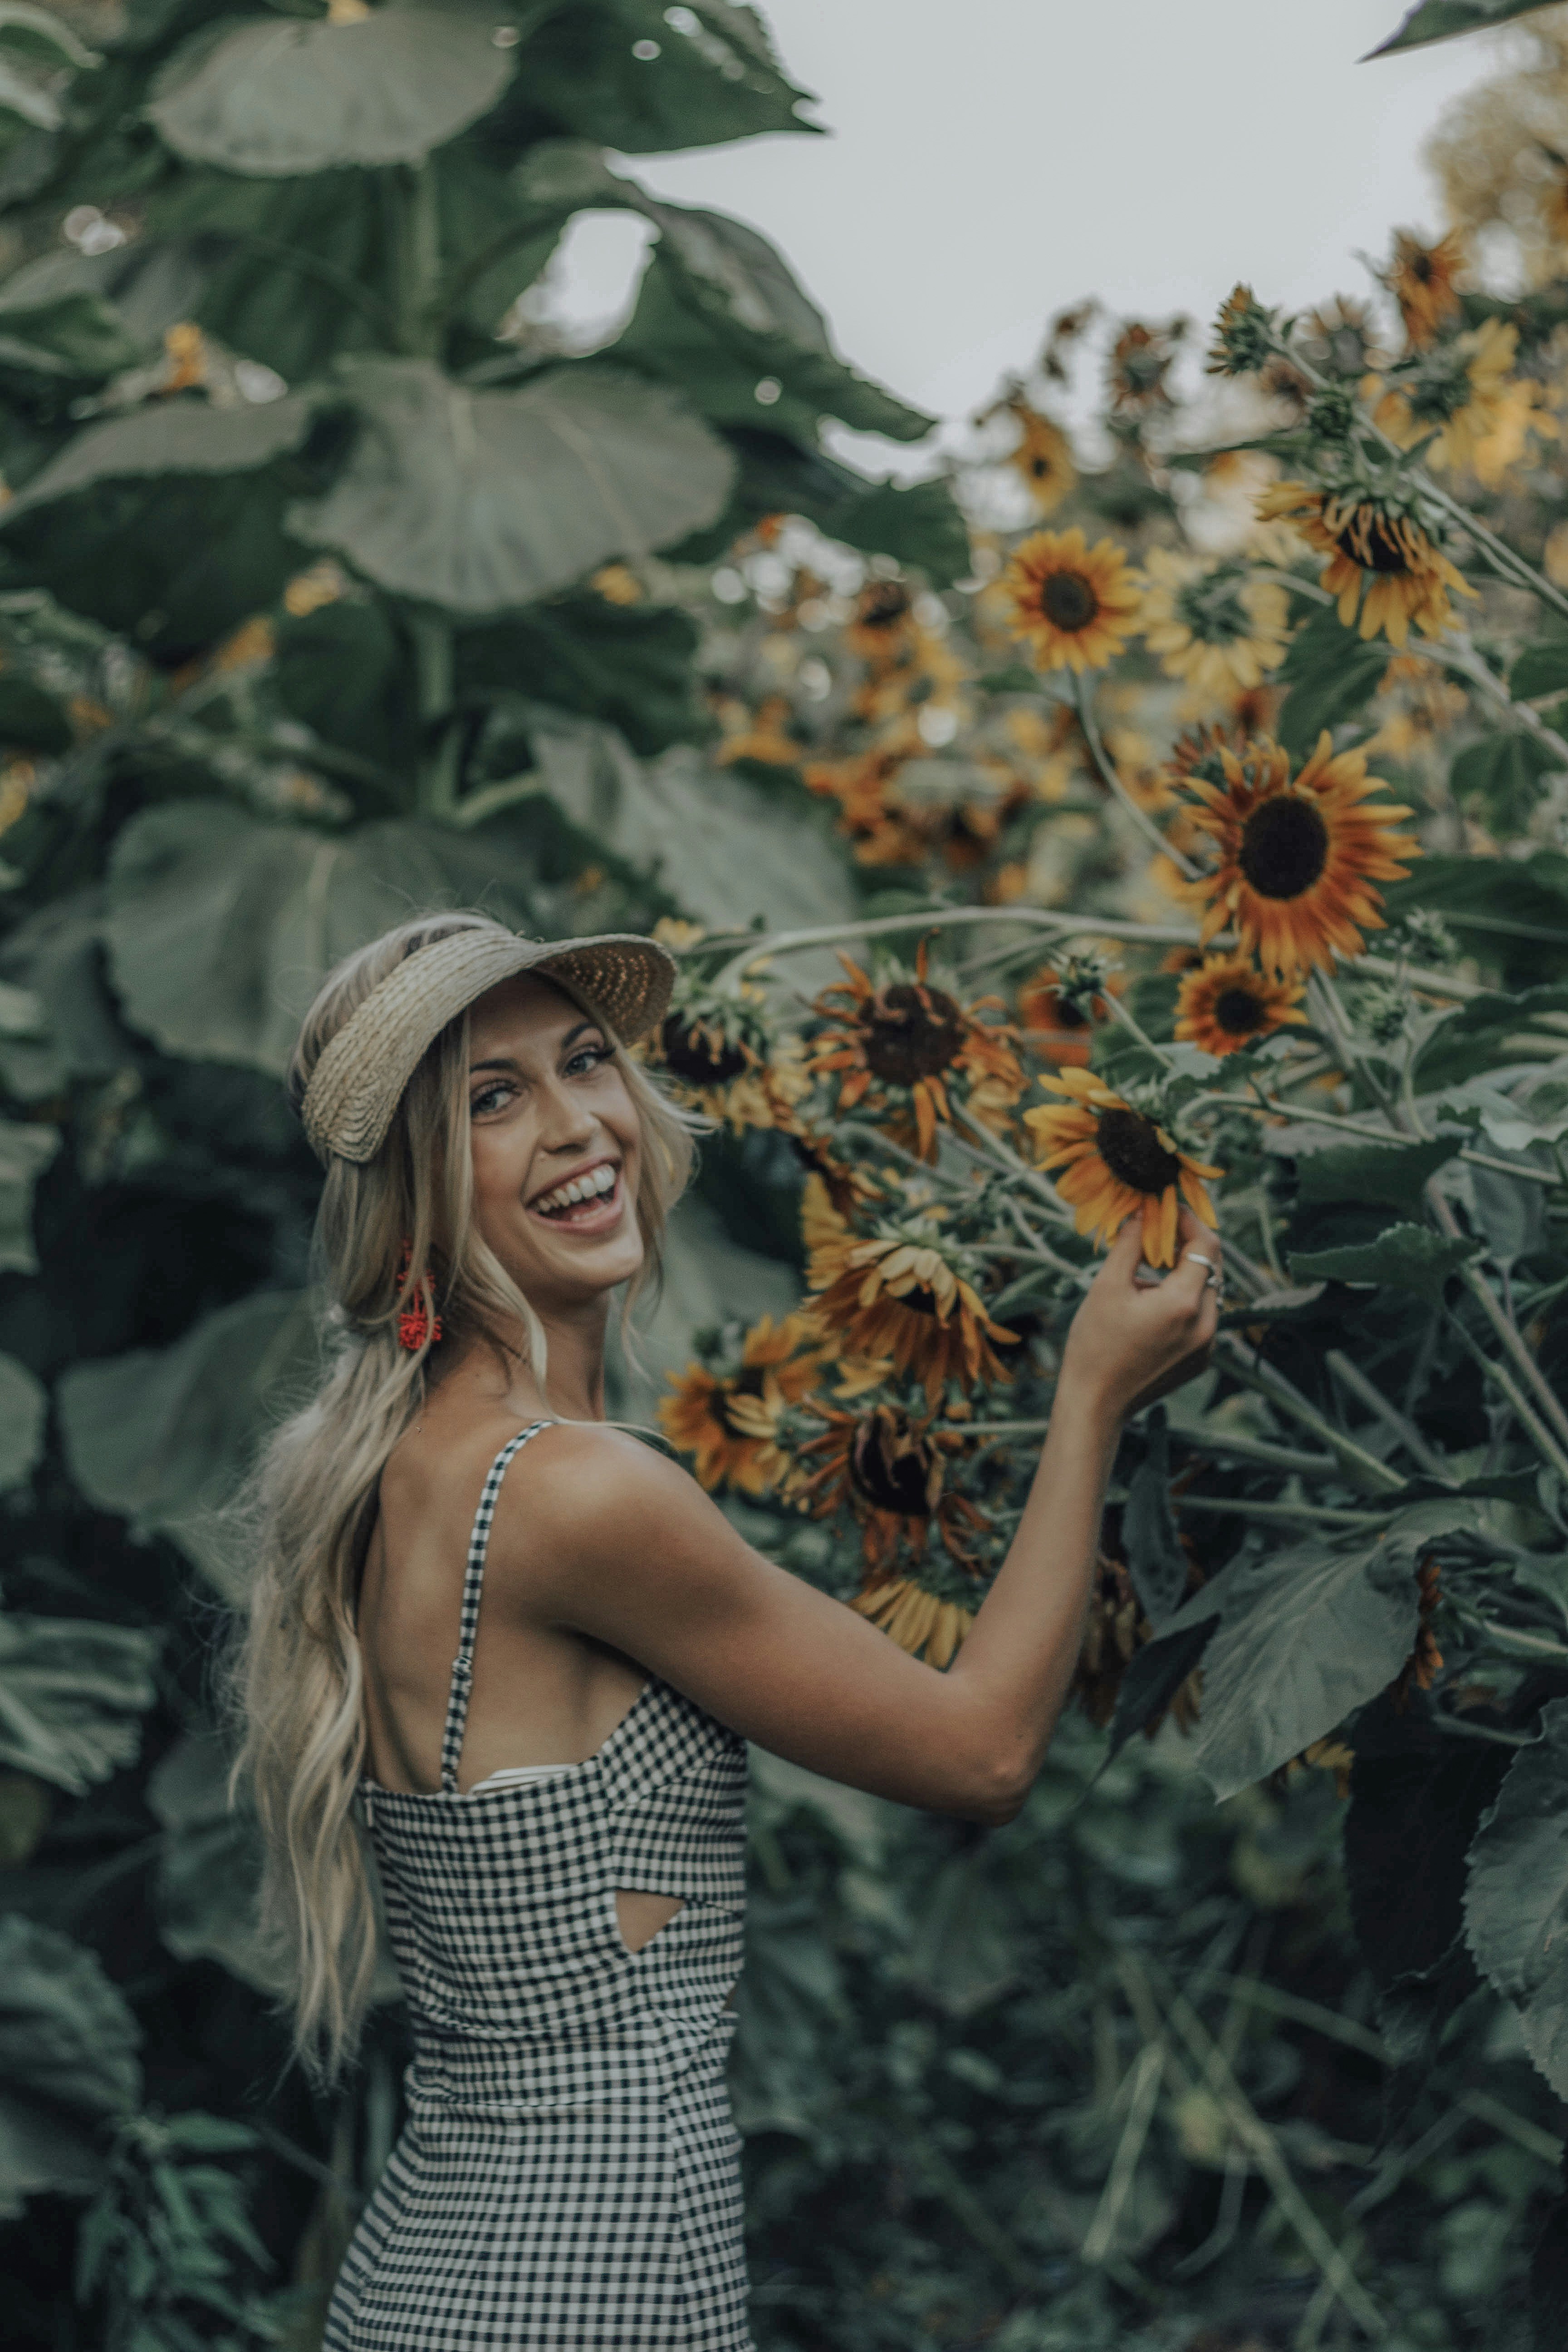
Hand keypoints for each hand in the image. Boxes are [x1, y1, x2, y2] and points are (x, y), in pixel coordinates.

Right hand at [1058, 1209, 1220, 1424]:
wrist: (1095, 1405)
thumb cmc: (1094, 1346)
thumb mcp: (1106, 1287)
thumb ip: (1128, 1245)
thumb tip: (1140, 1214)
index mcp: (1184, 1303)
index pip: (1207, 1245)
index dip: (1189, 1221)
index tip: (1167, 1211)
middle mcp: (1206, 1325)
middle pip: (1213, 1268)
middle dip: (1188, 1246)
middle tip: (1158, 1235)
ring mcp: (1207, 1346)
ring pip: (1208, 1293)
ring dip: (1186, 1275)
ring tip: (1150, 1273)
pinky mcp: (1201, 1360)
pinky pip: (1203, 1318)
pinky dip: (1185, 1302)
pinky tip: (1153, 1306)